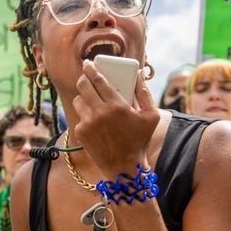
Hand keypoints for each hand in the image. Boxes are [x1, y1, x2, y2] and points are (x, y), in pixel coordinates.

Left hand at [73, 59, 158, 174]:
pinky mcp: (80, 132)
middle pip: (83, 86)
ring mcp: (88, 123)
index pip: (99, 80)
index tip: (88, 63)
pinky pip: (79, 116)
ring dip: (83, 96)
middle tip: (86, 76)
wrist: (123, 167)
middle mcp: (99, 113)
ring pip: (78, 100)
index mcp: (117, 105)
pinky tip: (95, 120)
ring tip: (92, 99)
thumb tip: (137, 74)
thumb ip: (145, 93)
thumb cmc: (139, 140)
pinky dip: (85, 115)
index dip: (91, 69)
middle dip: (83, 78)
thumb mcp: (151, 116)